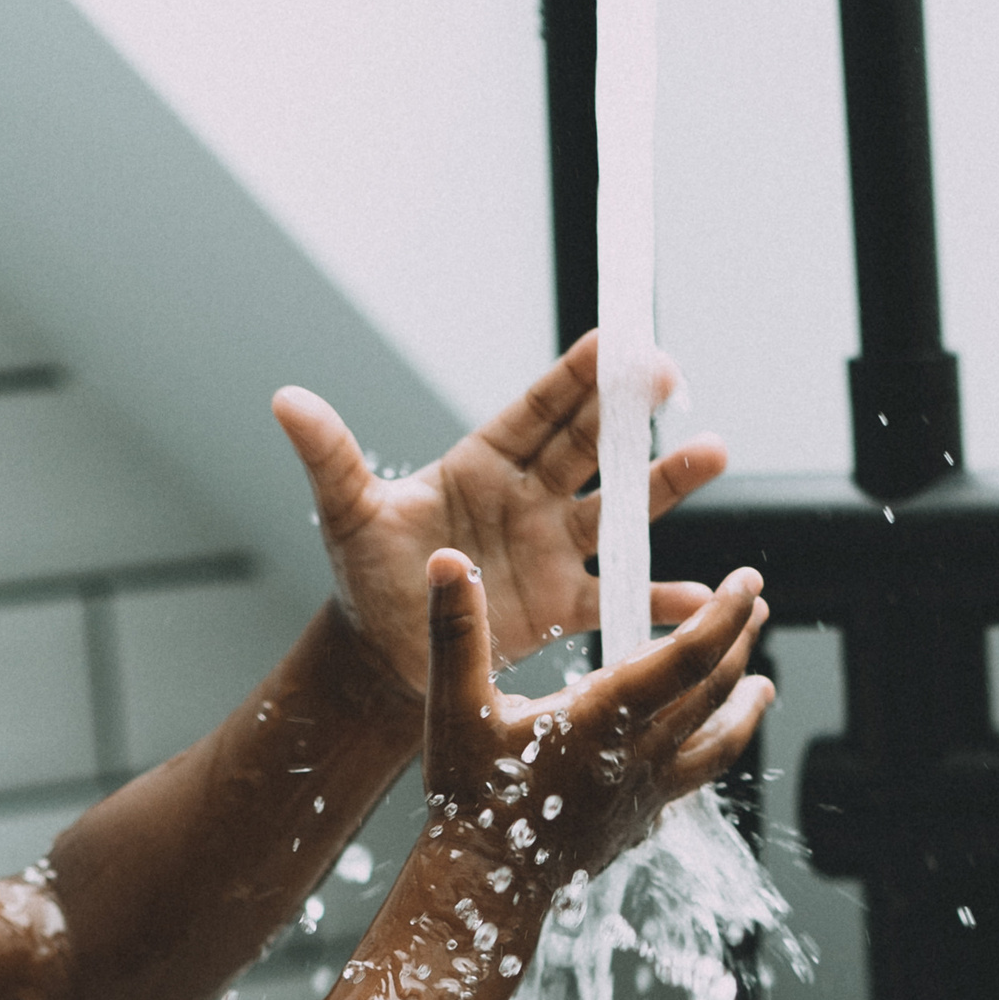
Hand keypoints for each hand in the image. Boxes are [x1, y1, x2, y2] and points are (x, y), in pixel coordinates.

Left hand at [274, 333, 728, 695]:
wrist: (385, 658)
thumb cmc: (368, 578)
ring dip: (664, 485)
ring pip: (619, 511)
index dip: (576, 376)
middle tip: (670, 376)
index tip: (616, 341)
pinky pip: (620, 597)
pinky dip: (658, 597)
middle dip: (631, 411)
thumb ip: (330, 457)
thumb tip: (286, 399)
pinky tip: (703, 597)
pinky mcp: (565, 607)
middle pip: (591, 445)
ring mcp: (553, 550)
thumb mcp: (348, 515)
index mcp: (482, 466)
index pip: (539, 411)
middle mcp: (528, 500)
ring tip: (712, 454)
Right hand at [418, 549, 770, 888]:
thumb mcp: (453, 706)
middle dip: (741, 643)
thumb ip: (455, 631)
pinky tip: (709, 746)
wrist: (490, 885)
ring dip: (746, 708)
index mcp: (603, 716)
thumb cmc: (473, 798)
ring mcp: (647, 790)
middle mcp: (639, 753)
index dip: (723, 616)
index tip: (748, 582)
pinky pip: (694, 778)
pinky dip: (713, 752)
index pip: (686, 657)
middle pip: (712, 692)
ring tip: (765, 686)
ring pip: (717, 743)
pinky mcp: (642, 816)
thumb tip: (445, 559)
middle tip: (759, 608)